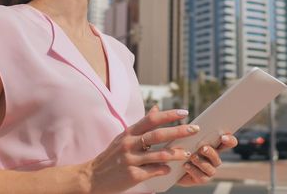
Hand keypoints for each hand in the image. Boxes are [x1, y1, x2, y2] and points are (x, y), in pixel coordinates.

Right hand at [83, 105, 198, 193]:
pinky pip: (153, 171)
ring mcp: (130, 160)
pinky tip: (170, 169)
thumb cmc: (111, 156)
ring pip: (159, 154)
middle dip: (179, 131)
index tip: (184, 112)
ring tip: (187, 153)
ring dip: (176, 153)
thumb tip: (157, 108)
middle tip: (194, 129)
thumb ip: (141, 124)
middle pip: (158, 135)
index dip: (168, 115)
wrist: (92, 177)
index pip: (151, 119)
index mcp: (128, 132)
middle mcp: (129, 144)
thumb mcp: (123, 136)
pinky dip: (164, 169)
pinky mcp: (132, 175)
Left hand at [176, 133, 237, 186]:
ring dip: (201, 162)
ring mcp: (209, 170)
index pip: (229, 142)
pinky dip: (193, 170)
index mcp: (214, 146)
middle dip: (211, 152)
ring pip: (210, 168)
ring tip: (192, 157)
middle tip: (203, 148)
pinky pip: (201, 176)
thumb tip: (193, 127)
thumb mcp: (188, 138)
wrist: (172, 165)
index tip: (223, 137)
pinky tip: (186, 165)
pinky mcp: (202, 179)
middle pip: (218, 156)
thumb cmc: (182, 147)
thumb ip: (194, 133)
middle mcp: (214, 158)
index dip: (229, 140)